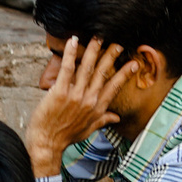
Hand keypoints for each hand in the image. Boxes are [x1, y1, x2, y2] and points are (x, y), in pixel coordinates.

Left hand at [25, 35, 136, 179]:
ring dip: (93, 50)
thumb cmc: (66, 137)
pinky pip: (66, 68)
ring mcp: (75, 95)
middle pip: (102, 72)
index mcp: (97, 108)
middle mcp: (89, 100)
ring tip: (98, 37)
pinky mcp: (60, 92)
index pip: (114, 86)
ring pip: (87, 67)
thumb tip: (116, 118)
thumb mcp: (88, 130)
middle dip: (111, 55)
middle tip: (117, 42)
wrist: (47, 144)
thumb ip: (103, 120)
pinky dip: (70, 54)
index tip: (134, 63)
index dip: (124, 74)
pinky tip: (73, 41)